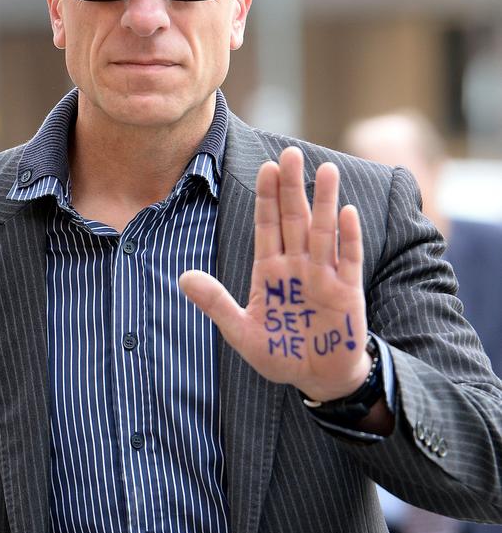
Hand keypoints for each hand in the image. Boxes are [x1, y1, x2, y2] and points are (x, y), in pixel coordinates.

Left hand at [179, 146, 370, 400]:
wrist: (317, 379)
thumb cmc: (279, 354)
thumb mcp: (241, 332)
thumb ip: (216, 304)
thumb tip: (183, 277)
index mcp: (269, 271)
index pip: (267, 225)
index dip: (267, 197)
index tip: (266, 167)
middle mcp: (297, 266)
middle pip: (294, 219)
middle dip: (292, 187)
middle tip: (290, 153)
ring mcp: (323, 276)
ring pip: (323, 231)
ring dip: (324, 202)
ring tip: (327, 169)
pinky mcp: (347, 291)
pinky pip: (349, 259)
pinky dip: (348, 238)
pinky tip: (346, 212)